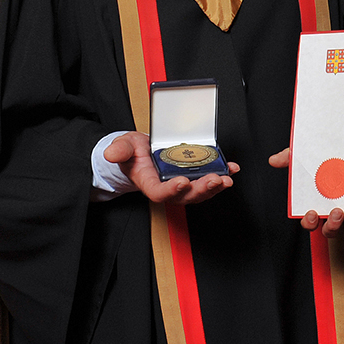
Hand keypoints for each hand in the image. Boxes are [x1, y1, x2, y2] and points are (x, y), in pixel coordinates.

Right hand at [106, 132, 237, 205]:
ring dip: (215, 186)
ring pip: (200, 191)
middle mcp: (168, 187)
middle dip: (201, 190)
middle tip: (214, 180)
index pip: (160, 193)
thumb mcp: (123, 147)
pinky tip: (232, 168)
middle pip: (185, 196)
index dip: (172, 190)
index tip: (182, 182)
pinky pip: (209, 179)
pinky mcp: (193, 175)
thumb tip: (111, 154)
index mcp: (149, 183)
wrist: (141, 152)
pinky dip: (222, 174)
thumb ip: (119, 150)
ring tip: (226, 178)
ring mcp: (182, 183)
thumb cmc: (132, 152)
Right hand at [268, 148, 343, 235]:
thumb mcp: (307, 155)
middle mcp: (332, 207)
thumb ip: (290, 157)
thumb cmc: (327, 156)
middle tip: (334, 213)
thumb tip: (274, 160)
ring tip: (343, 211)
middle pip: (328, 228)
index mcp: (318, 200)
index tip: (312, 214)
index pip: (311, 219)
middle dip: (330, 226)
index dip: (309, 221)